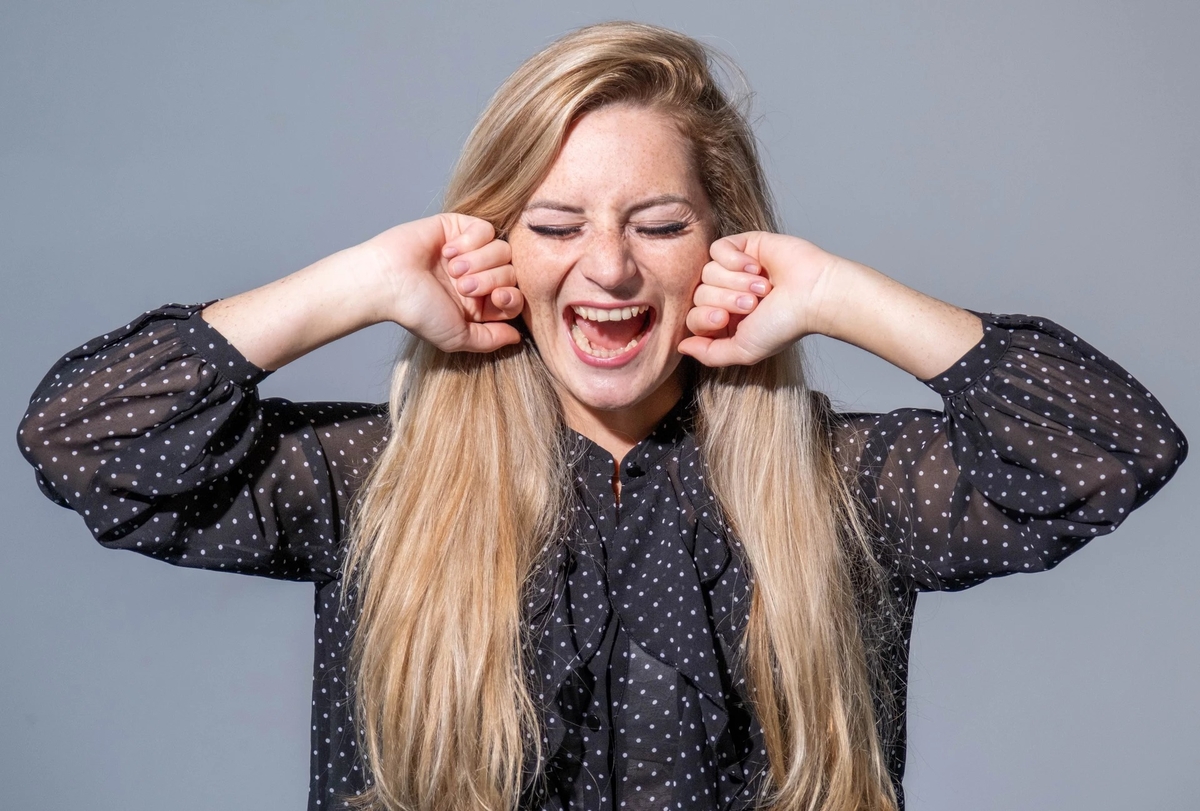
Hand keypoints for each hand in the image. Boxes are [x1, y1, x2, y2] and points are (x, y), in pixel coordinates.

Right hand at [367, 213, 524, 352]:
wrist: (388, 282)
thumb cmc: (417, 312)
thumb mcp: (457, 337)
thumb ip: (490, 339)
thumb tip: (517, 338)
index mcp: (479, 302)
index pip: (516, 296)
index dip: (513, 296)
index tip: (496, 299)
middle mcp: (478, 275)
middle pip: (512, 271)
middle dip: (490, 280)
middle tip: (461, 286)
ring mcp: (470, 251)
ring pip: (503, 249)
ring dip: (479, 262)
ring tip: (452, 270)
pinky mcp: (458, 227)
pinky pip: (486, 229)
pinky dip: (470, 241)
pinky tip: (448, 251)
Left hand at [678, 231, 839, 366]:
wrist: (812, 295)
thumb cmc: (783, 325)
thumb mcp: (743, 350)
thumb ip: (710, 353)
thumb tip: (681, 346)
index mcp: (726, 319)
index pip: (692, 316)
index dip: (704, 317)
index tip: (725, 319)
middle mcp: (727, 293)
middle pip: (698, 293)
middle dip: (726, 300)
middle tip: (754, 304)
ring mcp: (734, 268)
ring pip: (707, 271)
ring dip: (736, 282)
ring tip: (763, 288)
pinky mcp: (744, 245)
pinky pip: (718, 248)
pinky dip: (734, 260)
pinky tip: (755, 267)